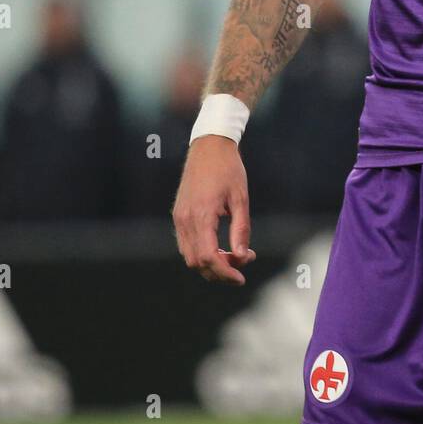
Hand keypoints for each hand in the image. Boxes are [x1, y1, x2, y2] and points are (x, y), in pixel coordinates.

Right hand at [173, 136, 256, 284]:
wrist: (209, 146)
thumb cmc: (229, 170)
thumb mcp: (241, 198)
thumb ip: (241, 229)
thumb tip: (243, 257)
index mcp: (201, 215)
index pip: (209, 257)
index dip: (225, 272)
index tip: (241, 277)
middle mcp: (185, 219)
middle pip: (197, 262)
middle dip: (220, 271)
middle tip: (243, 262)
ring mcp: (179, 217)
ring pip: (189, 256)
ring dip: (210, 264)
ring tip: (234, 255)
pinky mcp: (178, 215)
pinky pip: (186, 244)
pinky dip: (201, 253)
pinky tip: (220, 247)